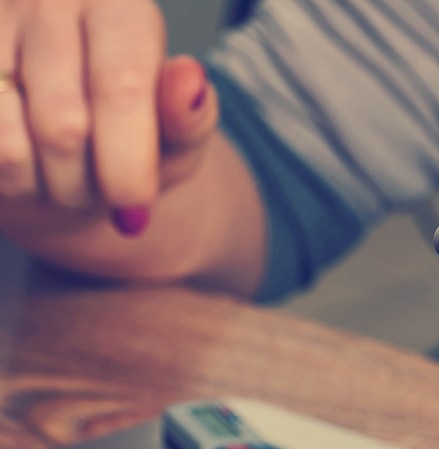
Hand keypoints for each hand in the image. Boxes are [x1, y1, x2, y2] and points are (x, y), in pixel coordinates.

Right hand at [0, 0, 217, 237]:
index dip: (127, 160)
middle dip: (87, 185)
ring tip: (67, 177)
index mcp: (118, 6)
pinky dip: (14, 180)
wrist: (68, 142)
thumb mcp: (178, 135)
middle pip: (62, 125)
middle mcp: (46, 2)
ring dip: (45, 187)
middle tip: (105, 192)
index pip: (120, 86)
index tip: (134, 206)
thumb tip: (189, 81)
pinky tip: (31, 163)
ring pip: (10, 145)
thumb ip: (190, 117)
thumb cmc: (134, 135)